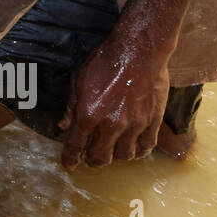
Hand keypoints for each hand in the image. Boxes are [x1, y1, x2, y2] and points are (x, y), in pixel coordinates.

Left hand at [59, 18, 171, 168]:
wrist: (138, 51)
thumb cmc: (105, 62)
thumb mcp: (78, 80)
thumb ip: (71, 106)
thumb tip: (64, 125)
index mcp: (88, 114)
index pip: (75, 145)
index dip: (70, 158)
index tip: (69, 165)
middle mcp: (110, 125)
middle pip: (101, 158)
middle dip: (93, 160)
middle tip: (92, 156)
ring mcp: (133, 125)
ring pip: (124, 156)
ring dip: (117, 155)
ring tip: (114, 148)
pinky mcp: (152, 122)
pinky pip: (146, 147)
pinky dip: (139, 151)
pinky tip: (134, 147)